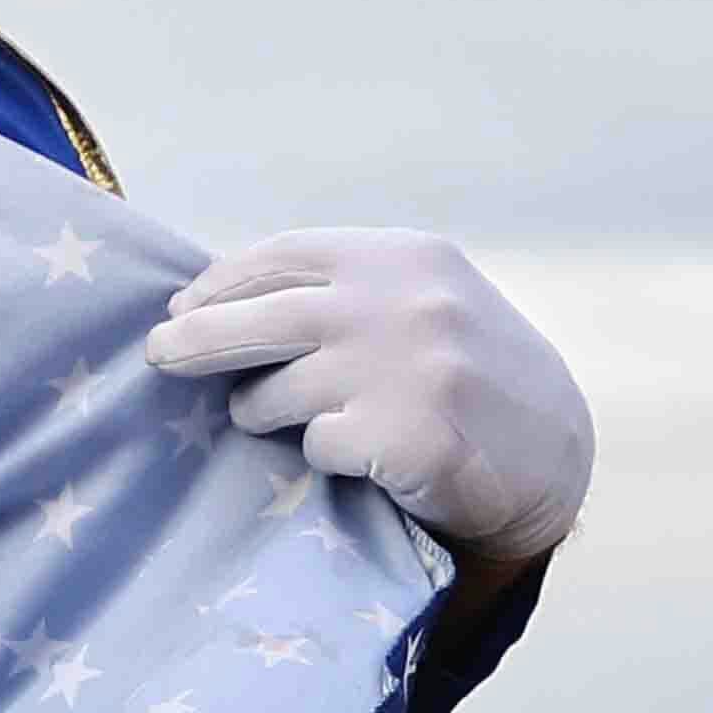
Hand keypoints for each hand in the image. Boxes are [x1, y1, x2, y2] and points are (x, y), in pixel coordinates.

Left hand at [144, 230, 590, 562]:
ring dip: (261, 411)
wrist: (554, 455)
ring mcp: (410, 371)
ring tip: (279, 420)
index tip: (182, 308)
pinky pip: (318, 446)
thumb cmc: (468, 376)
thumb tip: (217, 296)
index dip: (221, 284)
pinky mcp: (411, 437)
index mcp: (405, 258)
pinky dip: (322, 456)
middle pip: (262, 318)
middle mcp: (407, 304)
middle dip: (196, 340)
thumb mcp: (423, 301)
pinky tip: (354, 457)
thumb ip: (346, 290)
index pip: (285, 256)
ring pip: (279, 393)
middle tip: (158, 357)